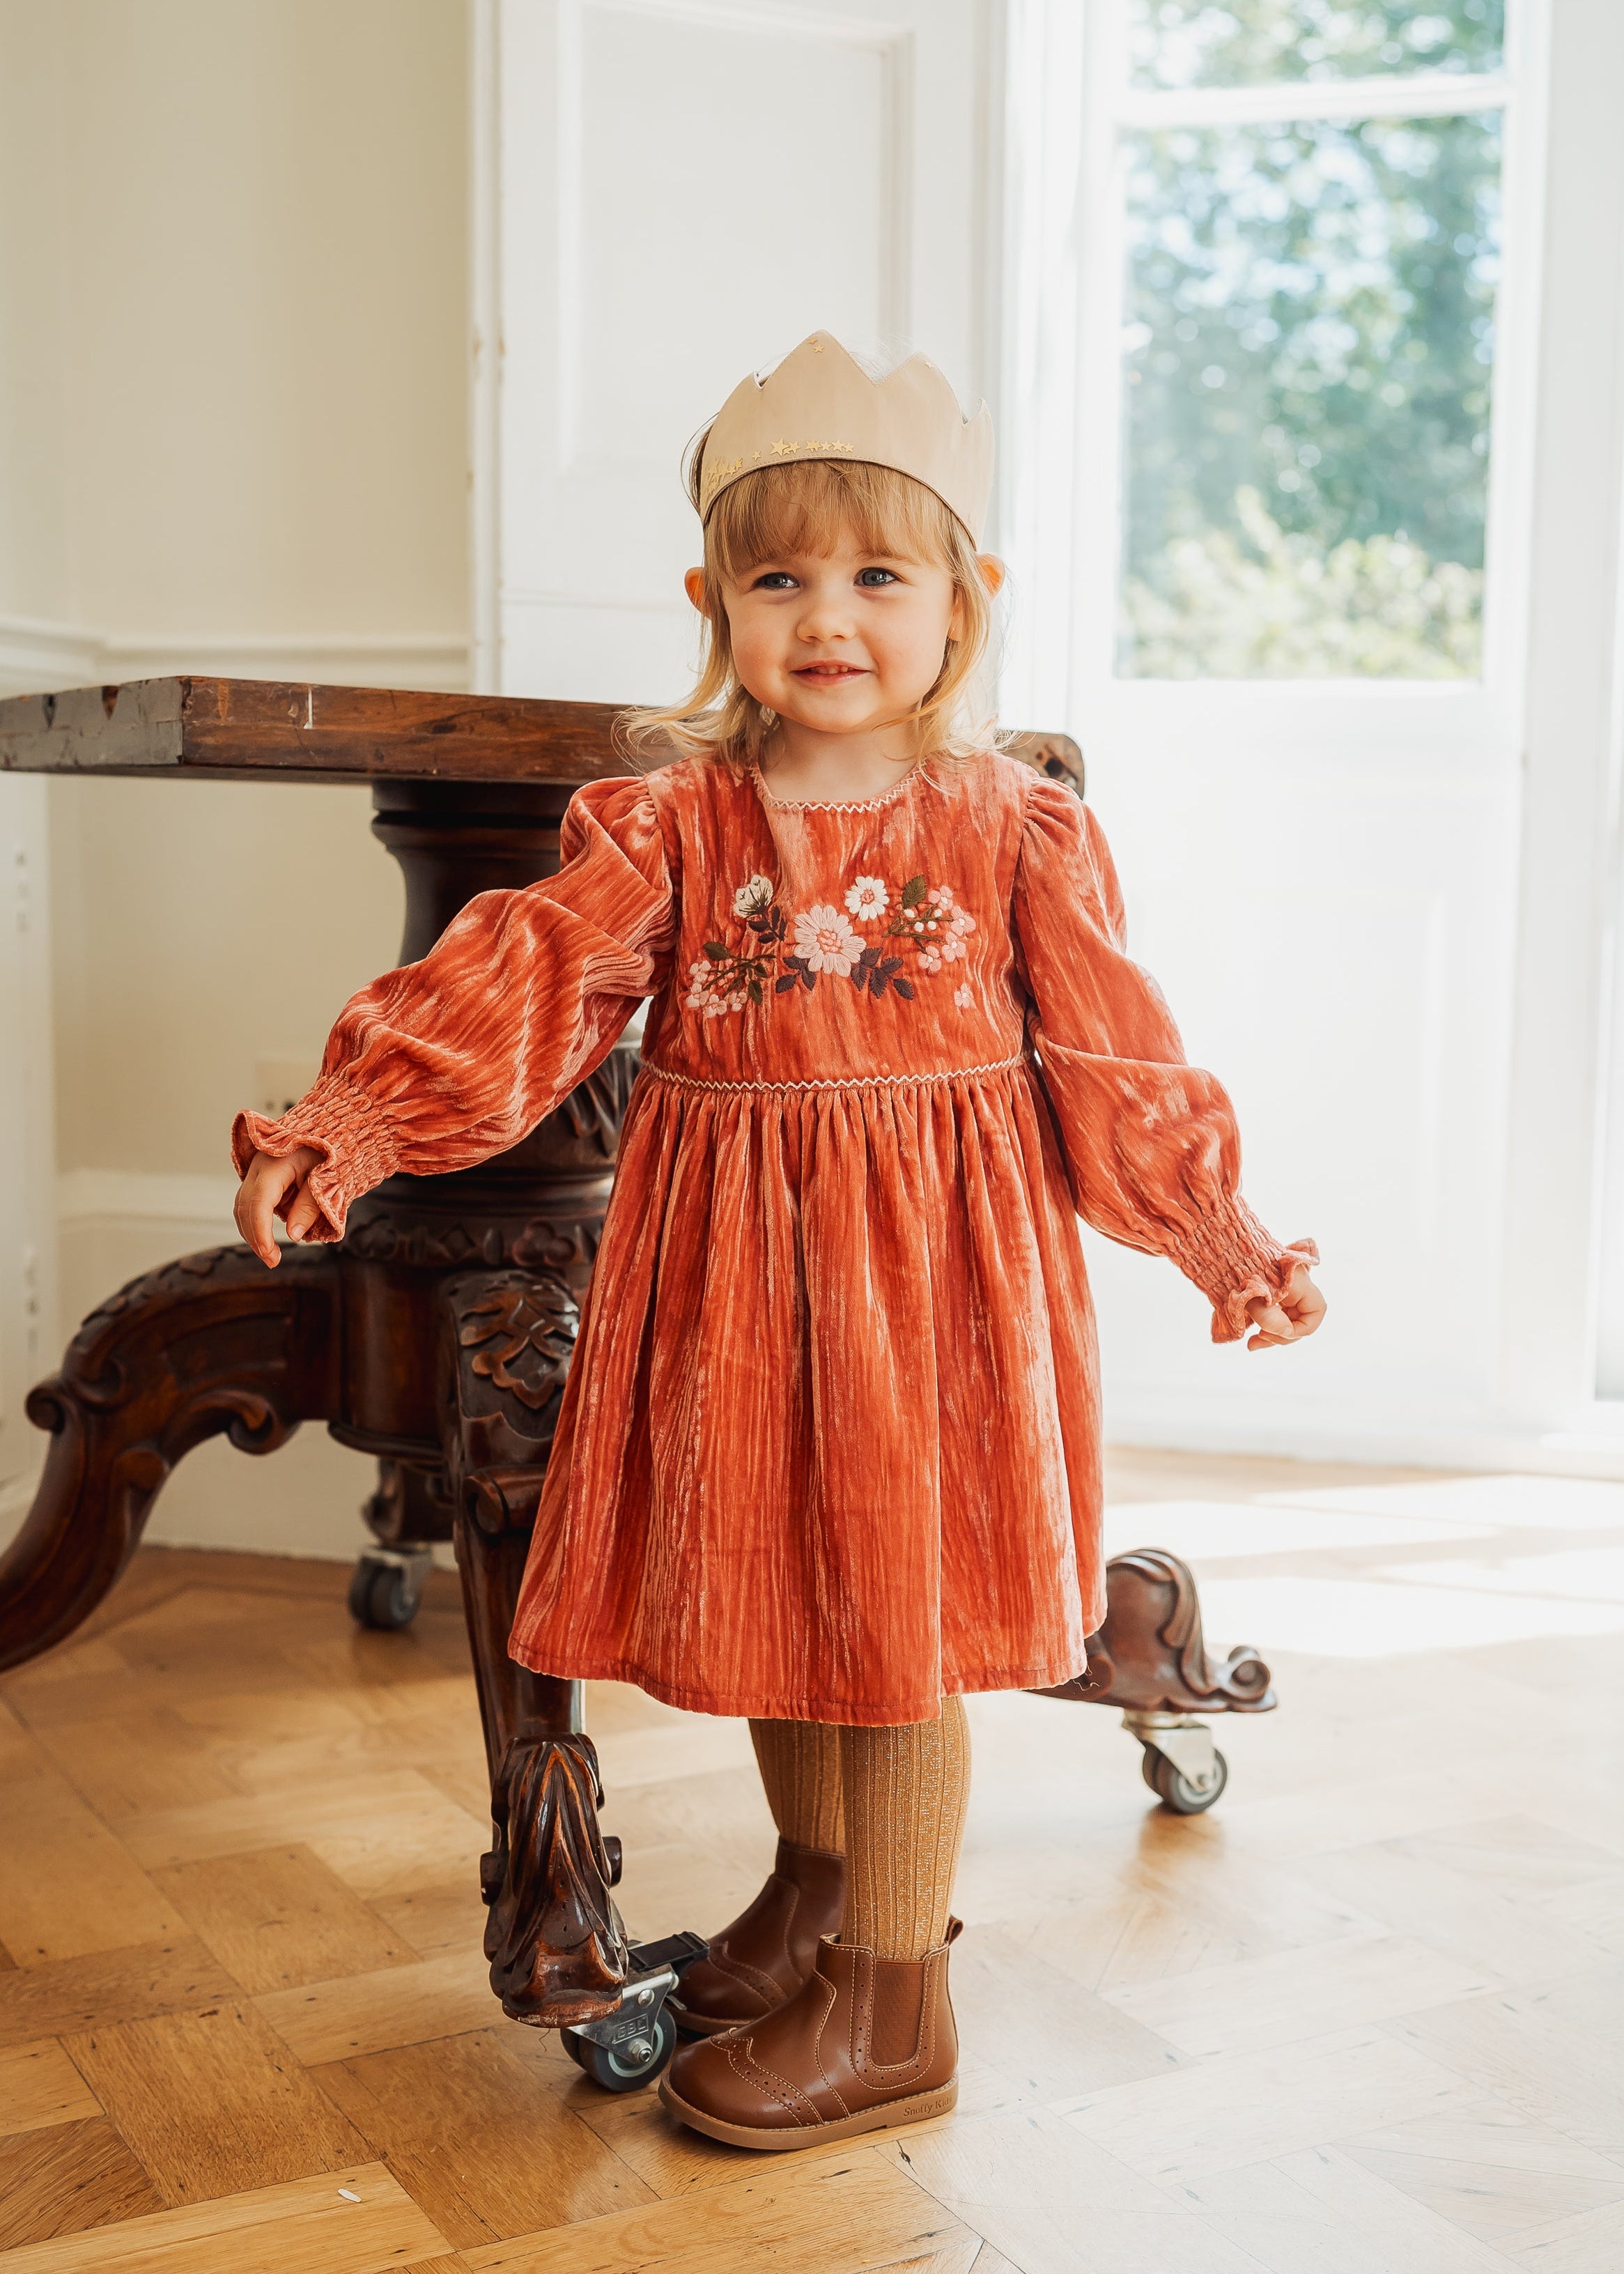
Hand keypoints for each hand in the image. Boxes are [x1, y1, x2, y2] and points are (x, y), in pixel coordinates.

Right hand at [234, 1145, 322, 1266]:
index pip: (259, 1203)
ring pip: (242, 1207)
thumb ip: (309, 1206)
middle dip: (255, 1238)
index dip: (261, 1232)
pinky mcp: (258, 1179)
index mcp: (273, 1165)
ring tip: (270, 1255)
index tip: (269, 1255)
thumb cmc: (328, 1151)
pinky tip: (267, 1238)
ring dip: (252, 1232)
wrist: (327, 1130)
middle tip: (273, 1261)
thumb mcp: (325, 1178)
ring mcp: (254, 1172)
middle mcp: (257, 1168)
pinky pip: (249, 1204)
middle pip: (245, 1208)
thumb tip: (292, 1235)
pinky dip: (255, 1222)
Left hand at [1245, 1261, 1324, 1351]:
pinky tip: (1251, 1337)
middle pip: (1300, 1318)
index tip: (1276, 1330)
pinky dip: (1265, 1327)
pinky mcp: (1270, 1294)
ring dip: (1271, 1335)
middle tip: (1259, 1338)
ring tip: (1251, 1344)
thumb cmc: (1238, 1269)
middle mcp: (1295, 1285)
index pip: (1316, 1311)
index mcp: (1298, 1280)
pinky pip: (1274, 1315)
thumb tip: (1285, 1333)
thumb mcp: (1252, 1295)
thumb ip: (1270, 1318)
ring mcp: (1283, 1289)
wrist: (1222, 1251)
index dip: (1300, 1328)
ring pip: (1286, 1319)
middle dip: (1281, 1335)